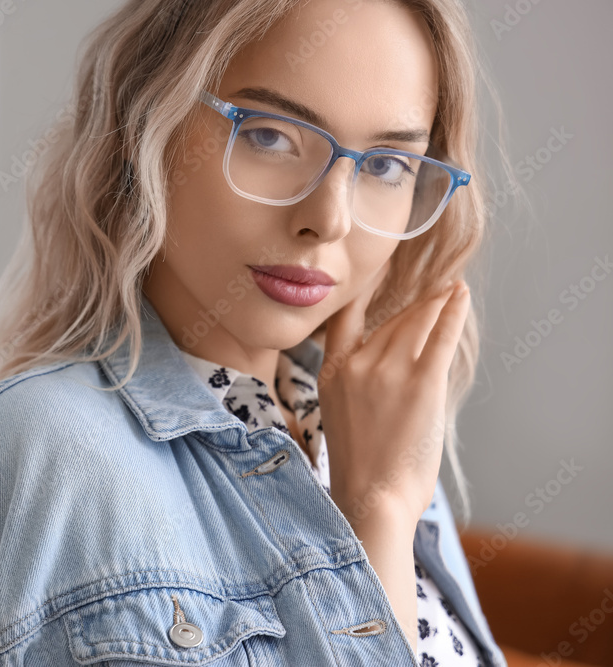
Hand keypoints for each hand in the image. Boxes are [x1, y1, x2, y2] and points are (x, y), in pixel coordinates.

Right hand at [317, 265, 470, 526]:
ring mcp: (388, 372)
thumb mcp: (340, 415)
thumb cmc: (360, 468)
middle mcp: (355, 365)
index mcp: (330, 373)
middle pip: (389, 321)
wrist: (372, 497)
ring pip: (415, 323)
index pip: (344, 317)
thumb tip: (386, 362)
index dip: (363, 290)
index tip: (378, 270)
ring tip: (451, 288)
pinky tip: (461, 296)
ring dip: (436, 302)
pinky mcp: (420, 383)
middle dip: (414, 303)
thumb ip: (356, 383)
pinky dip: (452, 312)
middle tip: (433, 284)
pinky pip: (439, 337)